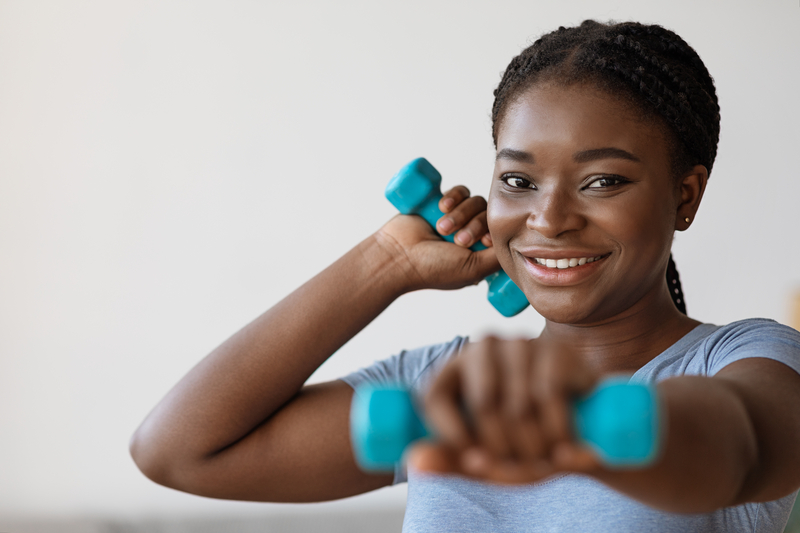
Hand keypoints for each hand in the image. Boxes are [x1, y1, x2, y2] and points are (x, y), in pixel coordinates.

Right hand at [375, 186, 499, 291]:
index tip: (482, 242)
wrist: (397, 257)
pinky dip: (454, 197)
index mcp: (478, 252)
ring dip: (460, 214)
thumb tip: (518, 242)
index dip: (492, 234)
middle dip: (473, 226)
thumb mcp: (473, 269)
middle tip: (458, 240)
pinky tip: (442, 206)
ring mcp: (455, 218)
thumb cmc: (433, 269)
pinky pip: (460, 191)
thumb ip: (498, 257)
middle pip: (488, 215)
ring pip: (475, 202)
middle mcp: (468, 234)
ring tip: (442, 227)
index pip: (498, 233)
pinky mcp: (441, 203)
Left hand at [412, 336, 602, 483]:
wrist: (588, 429)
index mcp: (454, 367)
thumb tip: (416, 461)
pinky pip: (549, 396)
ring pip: (518, 407)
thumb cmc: (524, 441)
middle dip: (502, 451)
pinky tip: (563, 447)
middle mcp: (484, 346)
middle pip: (482, 406)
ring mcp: (521, 343)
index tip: (472, 462)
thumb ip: (450, 459)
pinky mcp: (557, 350)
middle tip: (521, 470)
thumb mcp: (485, 455)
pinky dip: (557, 431)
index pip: (434, 397)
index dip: (450, 436)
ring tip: (544, 462)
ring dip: (534, 448)